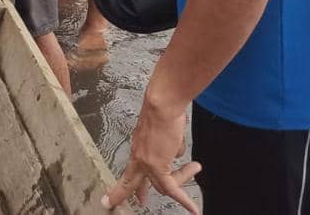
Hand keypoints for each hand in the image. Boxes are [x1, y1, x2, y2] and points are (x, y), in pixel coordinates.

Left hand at [103, 94, 200, 212]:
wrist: (162, 105)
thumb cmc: (164, 111)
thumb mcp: (164, 134)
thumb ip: (168, 148)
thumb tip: (175, 154)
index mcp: (137, 147)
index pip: (130, 169)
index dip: (126, 182)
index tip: (118, 191)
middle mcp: (138, 156)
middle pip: (129, 182)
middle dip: (122, 194)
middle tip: (114, 203)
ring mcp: (146, 162)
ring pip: (162, 185)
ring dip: (182, 179)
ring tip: (195, 167)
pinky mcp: (157, 165)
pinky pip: (172, 188)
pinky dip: (184, 200)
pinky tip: (193, 209)